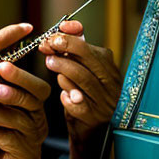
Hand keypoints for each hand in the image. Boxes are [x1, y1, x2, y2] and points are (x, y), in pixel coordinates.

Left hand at [0, 23, 50, 158]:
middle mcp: (35, 114)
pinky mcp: (25, 155)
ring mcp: (33, 135)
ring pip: (24, 114)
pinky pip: (16, 141)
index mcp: (28, 98)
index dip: (18, 57)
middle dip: (13, 77)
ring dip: (1, 102)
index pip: (30, 71)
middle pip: (36, 91)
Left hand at [39, 19, 120, 158]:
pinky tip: (61, 94)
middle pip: (90, 60)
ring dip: (64, 69)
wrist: (92, 132)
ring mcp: (105, 101)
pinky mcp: (95, 118)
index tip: (55, 32)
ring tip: (49, 62)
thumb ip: (76, 48)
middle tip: (47, 45)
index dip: (72, 37)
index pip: (92, 48)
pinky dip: (68, 96)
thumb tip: (66, 26)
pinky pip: (80, 104)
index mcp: (109, 68)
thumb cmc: (84, 94)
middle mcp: (111, 84)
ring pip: (84, 79)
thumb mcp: (83, 70)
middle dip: (66, 49)